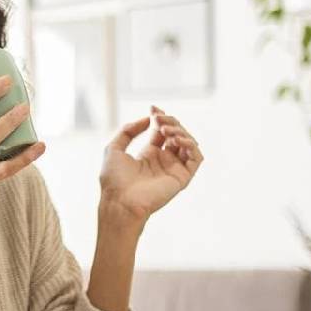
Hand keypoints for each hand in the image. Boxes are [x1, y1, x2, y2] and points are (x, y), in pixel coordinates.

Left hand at [98, 106, 202, 224]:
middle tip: (159, 119)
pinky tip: (176, 140)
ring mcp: (174, 169)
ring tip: (166, 130)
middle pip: (176, 134)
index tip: (154, 108)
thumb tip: (148, 119)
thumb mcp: (114, 148)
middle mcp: (163, 161)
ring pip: (188, 144)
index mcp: (148, 155)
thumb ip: (128, 130)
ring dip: (180, 131)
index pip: (162, 131)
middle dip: (170, 122)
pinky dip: (191, 145)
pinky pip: (196, 158)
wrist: (119, 201)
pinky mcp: (182, 178)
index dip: (160, 117)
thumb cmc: (113, 180)